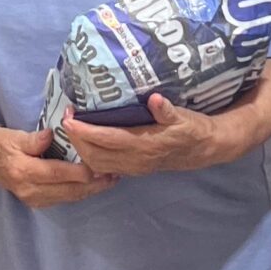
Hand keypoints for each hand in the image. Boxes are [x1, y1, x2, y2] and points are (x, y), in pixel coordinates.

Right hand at [0, 118, 115, 209]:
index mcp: (24, 172)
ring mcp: (33, 198)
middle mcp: (30, 190)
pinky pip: (62, 198)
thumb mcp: (12, 136)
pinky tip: (93, 184)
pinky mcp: (36, 200)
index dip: (83, 171)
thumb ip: (33, 139)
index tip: (102, 165)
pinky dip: (79, 192)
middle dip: (94, 184)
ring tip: (110, 180)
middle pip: (69, 191)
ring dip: (90, 190)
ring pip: (68, 197)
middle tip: (115, 174)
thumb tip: (50, 135)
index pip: (60, 174)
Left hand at [64, 93, 236, 177]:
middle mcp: (136, 160)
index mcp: (144, 145)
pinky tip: (86, 144)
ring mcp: (134, 168)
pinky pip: (105, 167)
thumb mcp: (183, 116)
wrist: (204, 150)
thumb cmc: (192, 129)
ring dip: (81, 148)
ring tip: (72, 129)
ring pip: (97, 164)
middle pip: (95, 155)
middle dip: (76, 139)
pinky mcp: (134, 169)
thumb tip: (155, 100)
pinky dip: (91, 157)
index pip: (106, 139)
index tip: (69, 117)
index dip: (85, 130)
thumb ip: (167, 110)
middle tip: (66, 119)